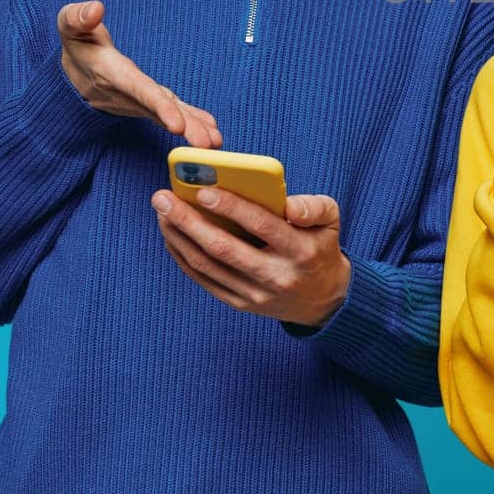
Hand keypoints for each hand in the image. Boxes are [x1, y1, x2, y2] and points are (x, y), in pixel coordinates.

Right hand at [58, 0, 220, 147]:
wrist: (73, 74)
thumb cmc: (77, 44)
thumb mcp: (70, 26)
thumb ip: (78, 17)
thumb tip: (96, 8)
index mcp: (113, 73)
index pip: (139, 91)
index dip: (159, 107)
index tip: (177, 125)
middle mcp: (129, 92)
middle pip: (159, 110)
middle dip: (184, 125)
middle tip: (207, 144)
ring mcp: (141, 100)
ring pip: (169, 114)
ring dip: (193, 128)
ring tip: (215, 141)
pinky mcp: (150, 101)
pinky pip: (172, 111)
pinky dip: (192, 119)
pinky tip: (211, 129)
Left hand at [151, 188, 350, 327]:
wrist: (323, 300)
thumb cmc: (320, 247)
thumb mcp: (331, 221)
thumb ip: (315, 207)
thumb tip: (289, 204)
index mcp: (301, 252)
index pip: (263, 226)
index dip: (232, 208)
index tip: (203, 190)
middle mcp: (276, 276)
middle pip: (224, 249)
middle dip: (189, 221)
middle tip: (163, 197)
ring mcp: (254, 294)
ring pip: (207, 265)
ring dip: (179, 237)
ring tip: (162, 212)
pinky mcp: (239, 303)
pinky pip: (203, 279)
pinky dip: (183, 256)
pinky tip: (171, 234)